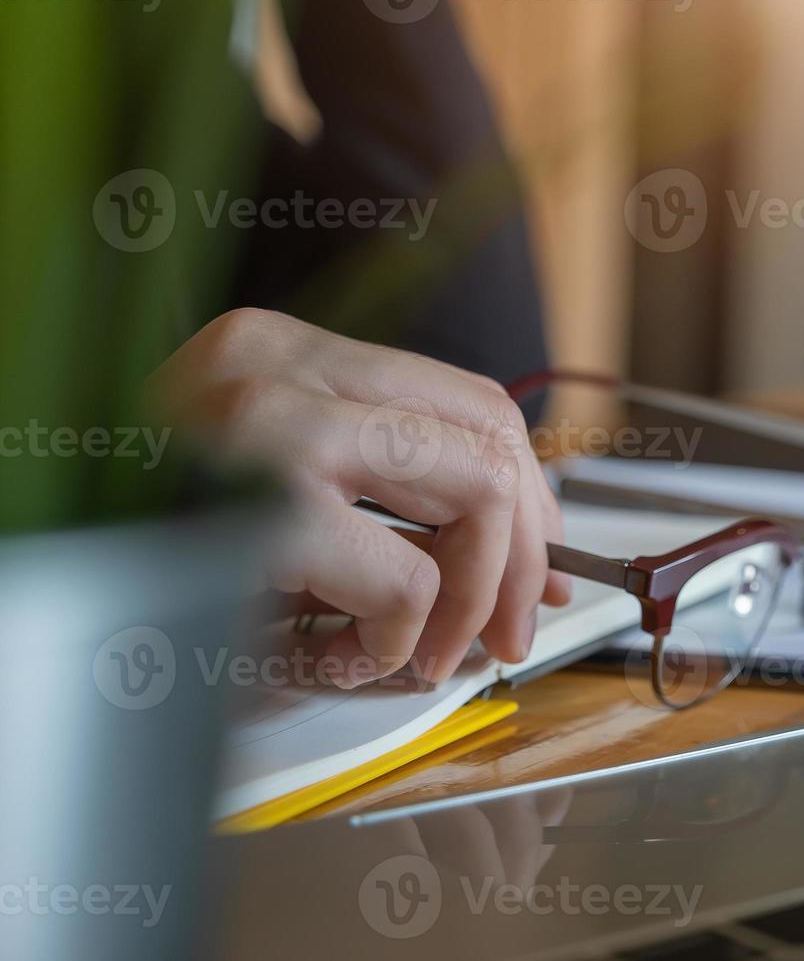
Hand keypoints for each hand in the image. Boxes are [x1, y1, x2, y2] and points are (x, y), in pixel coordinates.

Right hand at [149, 307, 572, 685]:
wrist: (31, 600)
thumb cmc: (143, 558)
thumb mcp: (277, 508)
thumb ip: (386, 503)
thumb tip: (523, 548)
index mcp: (279, 358)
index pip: (467, 398)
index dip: (529, 490)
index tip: (541, 560)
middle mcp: (277, 368)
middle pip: (490, 434)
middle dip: (524, 550)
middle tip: (508, 629)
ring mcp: (267, 425)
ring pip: (477, 487)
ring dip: (474, 594)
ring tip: (425, 649)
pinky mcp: (261, 507)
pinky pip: (408, 581)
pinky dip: (396, 642)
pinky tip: (334, 656)